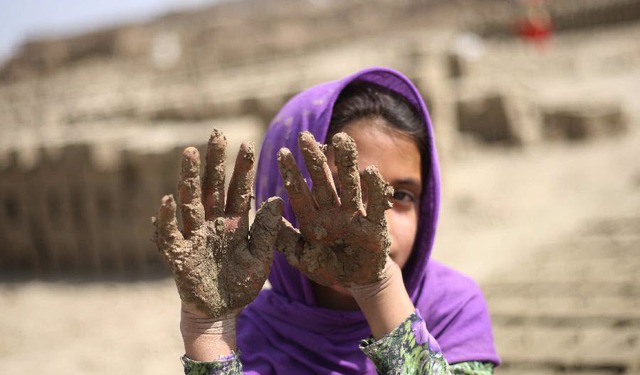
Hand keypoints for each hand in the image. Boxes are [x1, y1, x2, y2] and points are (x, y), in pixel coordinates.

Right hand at [153, 129, 282, 319]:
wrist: (222, 312)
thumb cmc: (242, 284)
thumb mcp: (260, 256)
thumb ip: (265, 229)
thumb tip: (276, 197)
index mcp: (234, 223)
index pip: (238, 190)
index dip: (241, 168)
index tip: (246, 144)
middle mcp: (213, 224)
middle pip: (212, 187)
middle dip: (215, 161)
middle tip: (217, 134)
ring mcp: (194, 236)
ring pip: (190, 202)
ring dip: (189, 178)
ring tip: (190, 152)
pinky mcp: (179, 254)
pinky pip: (169, 234)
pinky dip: (166, 219)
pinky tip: (167, 201)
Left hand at [276, 131, 393, 286]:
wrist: (358, 283)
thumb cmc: (329, 268)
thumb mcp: (302, 258)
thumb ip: (285, 239)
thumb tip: (268, 214)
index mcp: (314, 220)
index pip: (300, 193)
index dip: (292, 173)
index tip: (282, 152)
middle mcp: (333, 213)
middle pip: (324, 182)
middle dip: (315, 160)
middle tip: (304, 136)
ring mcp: (355, 218)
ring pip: (350, 186)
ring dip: (346, 163)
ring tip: (341, 139)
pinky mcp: (375, 228)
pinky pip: (375, 207)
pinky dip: (374, 190)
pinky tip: (369, 171)